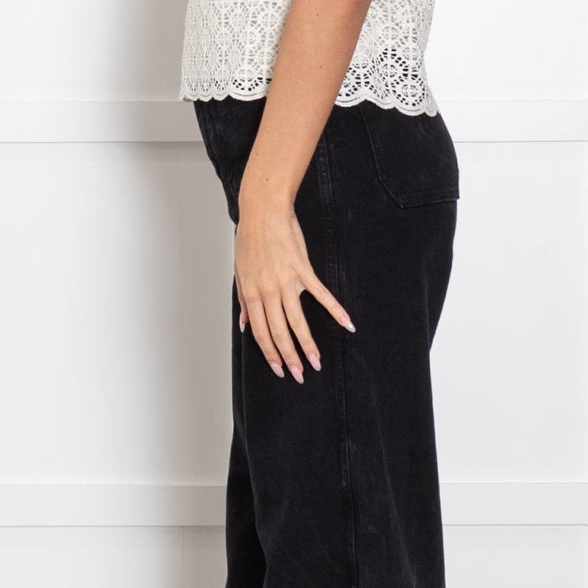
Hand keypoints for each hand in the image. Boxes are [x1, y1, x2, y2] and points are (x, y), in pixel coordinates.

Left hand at [234, 194, 355, 382]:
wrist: (263, 211)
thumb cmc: (250, 239)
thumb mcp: (240, 272)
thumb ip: (243, 301)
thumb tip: (243, 325)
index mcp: (251, 294)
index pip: (261, 332)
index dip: (270, 354)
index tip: (280, 369)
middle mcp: (268, 292)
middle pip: (279, 332)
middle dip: (290, 357)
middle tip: (300, 375)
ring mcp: (286, 281)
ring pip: (297, 321)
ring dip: (308, 345)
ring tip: (317, 361)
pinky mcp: (303, 269)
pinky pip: (321, 294)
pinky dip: (335, 310)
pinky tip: (347, 323)